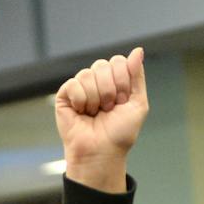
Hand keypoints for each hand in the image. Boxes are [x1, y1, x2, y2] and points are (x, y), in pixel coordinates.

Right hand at [54, 47, 146, 192]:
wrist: (102, 152)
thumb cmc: (120, 133)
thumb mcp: (138, 104)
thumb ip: (137, 76)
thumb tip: (138, 50)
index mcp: (114, 80)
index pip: (118, 62)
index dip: (123, 82)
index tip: (123, 102)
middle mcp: (97, 81)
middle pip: (103, 65)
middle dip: (110, 90)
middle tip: (108, 109)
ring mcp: (80, 87)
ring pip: (88, 74)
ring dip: (95, 98)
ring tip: (94, 113)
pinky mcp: (65, 95)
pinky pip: (73, 84)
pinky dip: (81, 101)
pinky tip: (81, 112)